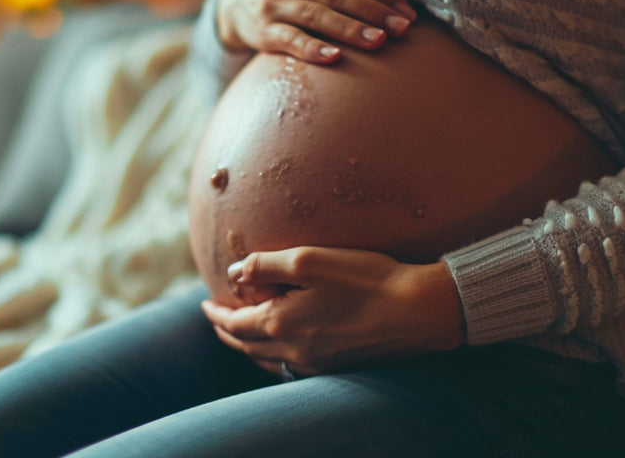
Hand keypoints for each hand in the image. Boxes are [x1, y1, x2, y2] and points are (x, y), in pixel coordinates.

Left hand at [200, 247, 464, 377]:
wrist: (419, 311)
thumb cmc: (366, 279)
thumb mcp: (310, 259)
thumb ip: (265, 264)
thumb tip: (234, 274)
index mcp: (281, 325)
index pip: (233, 324)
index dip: (216, 314)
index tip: (205, 304)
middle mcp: (295, 351)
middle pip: (247, 346)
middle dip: (227, 332)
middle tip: (217, 319)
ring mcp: (317, 364)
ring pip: (268, 359)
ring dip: (249, 345)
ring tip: (242, 332)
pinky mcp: (338, 366)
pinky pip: (291, 366)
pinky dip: (275, 355)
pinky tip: (282, 345)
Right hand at [216, 0, 417, 62]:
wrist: (233, 0)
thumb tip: (396, 8)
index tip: (405, 13)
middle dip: (373, 11)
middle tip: (400, 29)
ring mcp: (273, 2)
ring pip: (317, 15)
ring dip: (351, 29)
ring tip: (379, 42)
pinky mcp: (262, 30)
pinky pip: (291, 40)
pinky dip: (313, 49)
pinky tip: (334, 57)